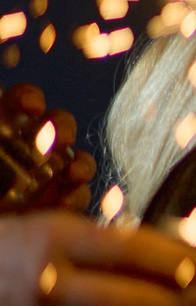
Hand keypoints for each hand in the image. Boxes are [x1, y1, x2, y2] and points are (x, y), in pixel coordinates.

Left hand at [0, 84, 93, 208]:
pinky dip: (79, 195)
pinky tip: (68, 201)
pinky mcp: (57, 206)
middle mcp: (26, 151)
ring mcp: (45, 178)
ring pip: (73, 158)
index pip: (21, 102)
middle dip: (62, 127)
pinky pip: (79, 194)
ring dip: (79, 162)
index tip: (29, 108)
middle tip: (60, 139)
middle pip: (56, 125)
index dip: (28, 99)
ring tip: (74, 174)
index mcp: (2, 134)